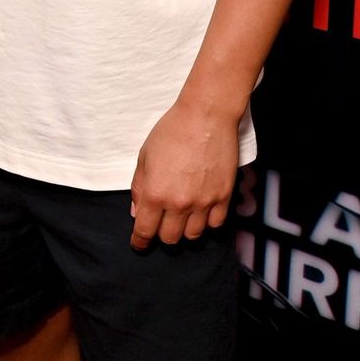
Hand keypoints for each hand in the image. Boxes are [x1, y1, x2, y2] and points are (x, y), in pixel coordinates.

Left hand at [129, 99, 238, 249]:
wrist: (206, 116)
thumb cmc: (172, 131)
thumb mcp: (145, 155)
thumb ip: (139, 186)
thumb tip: (137, 211)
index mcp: (155, 192)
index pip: (144, 231)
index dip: (139, 241)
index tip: (138, 244)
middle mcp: (179, 203)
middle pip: (169, 238)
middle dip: (161, 233)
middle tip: (161, 222)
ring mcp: (203, 202)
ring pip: (193, 235)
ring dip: (184, 230)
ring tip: (181, 216)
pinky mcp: (223, 197)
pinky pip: (215, 224)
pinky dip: (206, 222)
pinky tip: (202, 211)